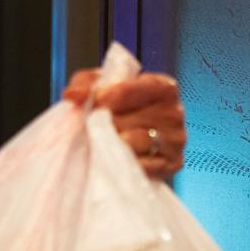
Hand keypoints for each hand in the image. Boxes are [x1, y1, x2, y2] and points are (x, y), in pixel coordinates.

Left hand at [65, 69, 186, 180]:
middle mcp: (175, 112)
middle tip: (95, 125)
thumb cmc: (111, 107)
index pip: (142, 88)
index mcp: (163, 87)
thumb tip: (73, 96)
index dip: (114, 95)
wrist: (118, 139)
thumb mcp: (94, 88)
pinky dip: (124, 162)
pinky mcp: (172, 164)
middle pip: (138, 117)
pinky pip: (145, 166)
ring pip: (139, 141)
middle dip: (110, 121)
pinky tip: (112, 158)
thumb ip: (83, 84)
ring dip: (114, 142)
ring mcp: (176, 140)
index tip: (97, 101)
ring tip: (100, 141)